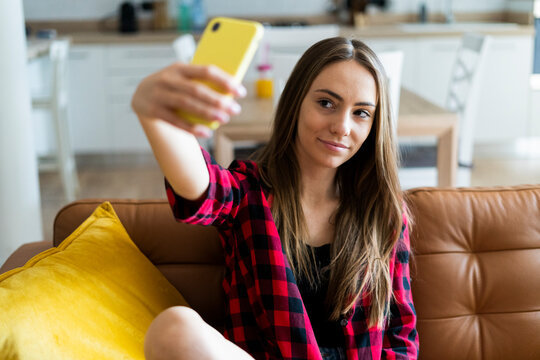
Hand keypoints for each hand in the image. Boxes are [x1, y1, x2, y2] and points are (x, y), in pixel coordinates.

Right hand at [131, 62, 245, 136]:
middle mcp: (167, 79)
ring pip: (187, 104)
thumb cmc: (173, 86)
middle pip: (197, 90)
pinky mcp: (154, 111)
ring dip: (207, 113)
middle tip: (235, 109)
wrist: (141, 95)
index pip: (206, 71)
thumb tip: (230, 93)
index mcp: (179, 68)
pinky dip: (192, 127)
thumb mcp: (183, 78)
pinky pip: (175, 121)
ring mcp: (159, 95)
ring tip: (224, 119)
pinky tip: (206, 132)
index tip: (240, 92)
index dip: (225, 81)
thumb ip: (201, 82)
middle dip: (218, 100)